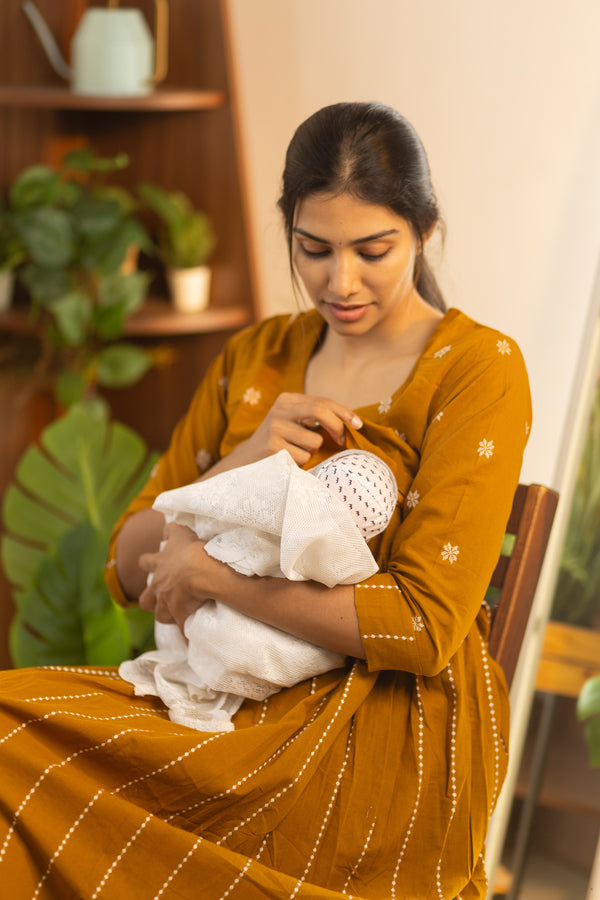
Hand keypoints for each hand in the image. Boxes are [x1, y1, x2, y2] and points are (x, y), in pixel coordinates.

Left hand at [138, 522, 214, 632]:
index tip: (150, 564)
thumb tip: (165, 531)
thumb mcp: (180, 533)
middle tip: (159, 599)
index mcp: (159, 564)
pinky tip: (192, 640)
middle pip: (146, 598)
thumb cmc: (192, 550)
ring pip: (159, 615)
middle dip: (150, 599)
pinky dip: (187, 634)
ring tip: (177, 616)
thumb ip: (170, 531)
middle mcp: (159, 585)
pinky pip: (183, 631)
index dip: (147, 563)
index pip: (146, 562)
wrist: (202, 571)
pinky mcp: (179, 617)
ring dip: (167, 615)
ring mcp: (167, 603)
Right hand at [233, 392, 362, 466]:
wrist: (248, 460)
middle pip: (319, 412)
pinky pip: (304, 456)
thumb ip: (316, 418)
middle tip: (341, 441)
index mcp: (287, 400)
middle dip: (337, 427)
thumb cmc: (280, 441)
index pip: (322, 401)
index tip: (359, 424)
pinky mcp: (273, 447)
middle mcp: (279, 410)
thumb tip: (351, 422)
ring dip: (313, 451)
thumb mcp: (294, 422)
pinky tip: (289, 460)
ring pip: (315, 440)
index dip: (344, 412)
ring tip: (297, 452)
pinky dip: (303, 462)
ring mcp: (274, 428)